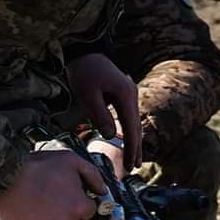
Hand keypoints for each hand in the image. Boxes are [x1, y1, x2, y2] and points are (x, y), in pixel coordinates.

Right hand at [0, 150, 106, 219]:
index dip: (79, 200)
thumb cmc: (37, 167)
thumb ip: (92, 174)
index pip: (89, 209)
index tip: (67, 193)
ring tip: (46, 216)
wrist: (5, 176)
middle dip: (69, 214)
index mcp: (80, 207)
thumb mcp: (70, 160)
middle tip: (53, 200)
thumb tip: (102, 190)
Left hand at [67, 53, 141, 170]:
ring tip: (133, 160)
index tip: (130, 164)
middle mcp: (131, 95)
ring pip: (134, 123)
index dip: (130, 148)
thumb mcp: (87, 94)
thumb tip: (109, 136)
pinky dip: (129, 131)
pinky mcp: (123, 95)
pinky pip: (128, 117)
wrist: (84, 52)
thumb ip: (99, 115)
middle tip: (133, 167)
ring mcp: (129, 95)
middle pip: (136, 127)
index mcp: (125, 95)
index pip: (130, 127)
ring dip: (133, 142)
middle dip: (135, 148)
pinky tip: (128, 142)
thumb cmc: (83, 71)